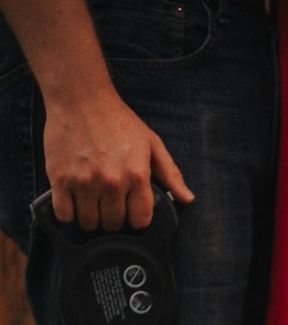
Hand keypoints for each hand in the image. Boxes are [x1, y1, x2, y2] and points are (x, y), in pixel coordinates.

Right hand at [43, 88, 194, 231]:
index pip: (140, 222)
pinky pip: (64, 215)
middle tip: (109, 204)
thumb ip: (171, 174)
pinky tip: (73, 203)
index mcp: (137, 176)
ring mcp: (84, 182)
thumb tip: (188, 199)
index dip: (135, 219)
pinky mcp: (60, 179)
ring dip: (91, 219)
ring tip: (91, 204)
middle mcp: (111, 182)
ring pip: (89, 224)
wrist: (80, 96)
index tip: (130, 211)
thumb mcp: (152, 143)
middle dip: (113, 219)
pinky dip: (69, 215)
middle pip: (113, 225)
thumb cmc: (118, 120)